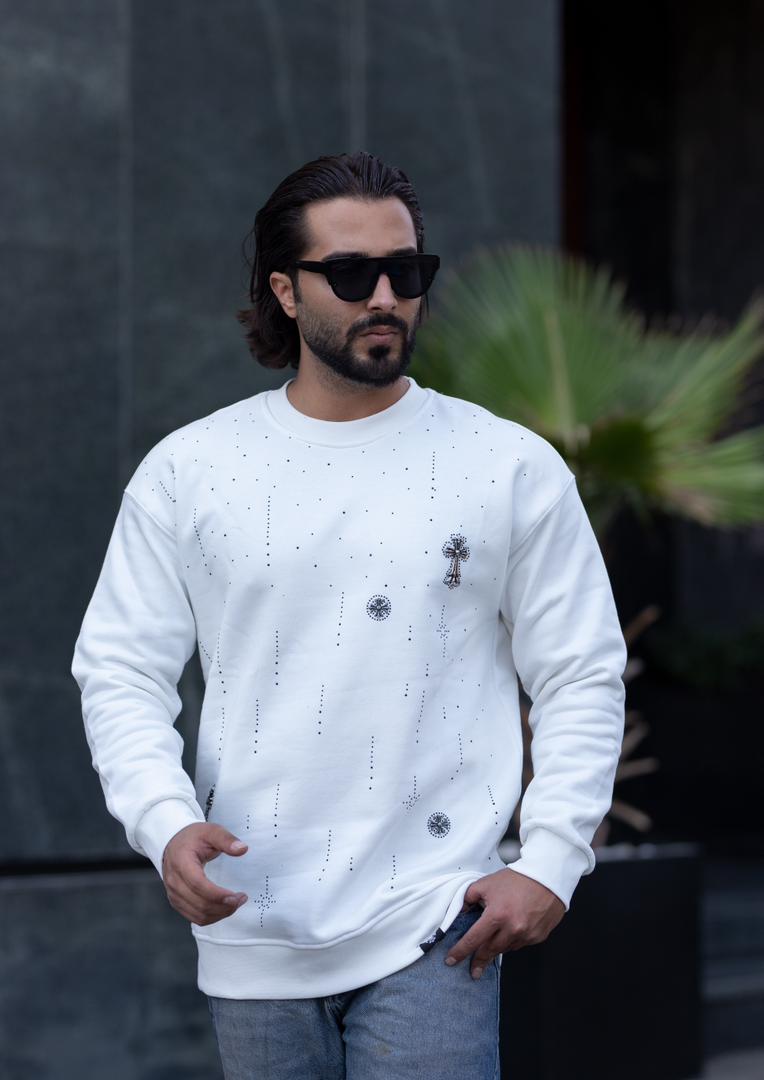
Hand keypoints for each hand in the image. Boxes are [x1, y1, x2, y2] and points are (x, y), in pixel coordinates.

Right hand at [161, 823, 249, 925]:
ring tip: (236, 903)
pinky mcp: (177, 902)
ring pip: (198, 915)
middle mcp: (174, 881)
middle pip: (199, 903)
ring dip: (220, 913)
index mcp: (181, 862)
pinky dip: (212, 917)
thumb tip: (242, 848)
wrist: (174, 844)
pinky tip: (224, 908)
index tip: (236, 896)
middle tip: (242, 898)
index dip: (218, 894)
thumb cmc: (193, 838)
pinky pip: (195, 918)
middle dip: (224, 906)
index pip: (198, 884)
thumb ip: (226, 839)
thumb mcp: (210, 831)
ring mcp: (174, 894)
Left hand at [444, 868, 565, 978]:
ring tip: (493, 944)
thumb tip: (459, 911)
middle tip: (474, 971)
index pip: (474, 939)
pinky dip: (513, 940)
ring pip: (506, 949)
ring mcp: (527, 935)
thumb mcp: (486, 883)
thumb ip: (468, 897)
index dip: (461, 951)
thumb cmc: (517, 880)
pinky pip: (520, 944)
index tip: (452, 960)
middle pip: (490, 950)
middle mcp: (512, 929)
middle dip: (479, 961)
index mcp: (497, 915)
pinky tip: (511, 932)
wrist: (546, 877)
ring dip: (497, 948)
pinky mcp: (538, 937)